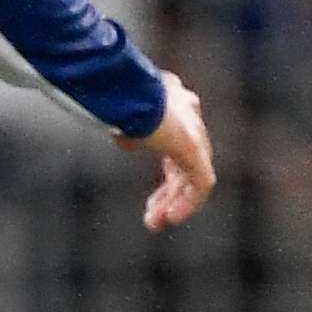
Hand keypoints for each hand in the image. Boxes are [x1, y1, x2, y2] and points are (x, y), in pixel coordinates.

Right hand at [122, 71, 217, 229]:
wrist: (121, 89)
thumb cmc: (111, 94)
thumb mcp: (117, 112)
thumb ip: (127, 126)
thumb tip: (127, 141)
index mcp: (174, 101)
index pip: (177, 146)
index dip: (168, 178)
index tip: (152, 200)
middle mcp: (188, 114)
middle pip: (185, 166)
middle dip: (168, 195)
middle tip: (152, 218)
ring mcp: (193, 131)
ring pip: (192, 177)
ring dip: (175, 203)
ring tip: (156, 223)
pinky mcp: (194, 147)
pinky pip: (200, 183)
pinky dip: (187, 202)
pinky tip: (171, 217)